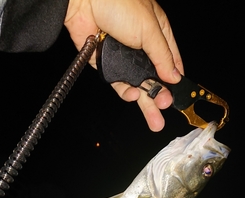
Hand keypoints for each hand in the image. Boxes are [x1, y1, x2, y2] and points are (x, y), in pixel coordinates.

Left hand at [64, 0, 183, 131]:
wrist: (85, 2)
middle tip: (165, 109)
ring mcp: (124, 57)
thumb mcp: (150, 30)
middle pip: (154, 77)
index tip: (180, 96)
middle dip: (161, 96)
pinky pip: (119, 84)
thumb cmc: (120, 4)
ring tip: (155, 119)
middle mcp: (141, 47)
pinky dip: (126, 92)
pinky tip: (133, 96)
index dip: (175, 78)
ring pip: (138, 84)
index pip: (171, 60)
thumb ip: (163, 56)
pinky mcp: (108, 65)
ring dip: (146, 102)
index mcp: (157, 33)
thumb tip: (175, 76)